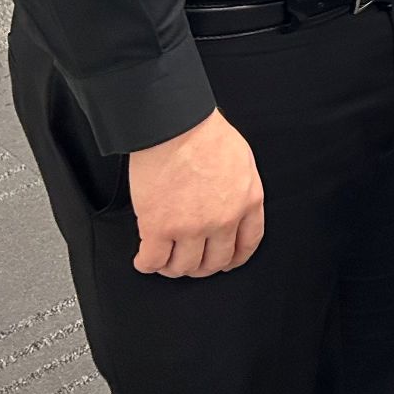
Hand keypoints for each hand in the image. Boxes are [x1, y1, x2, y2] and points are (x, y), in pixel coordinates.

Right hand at [128, 109, 264, 277]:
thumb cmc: (206, 134)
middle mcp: (223, 219)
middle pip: (214, 262)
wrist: (176, 125)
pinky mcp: (159, 228)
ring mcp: (191, 227)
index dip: (234, 258)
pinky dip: (146, 264)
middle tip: (189, 260)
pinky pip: (152, 262)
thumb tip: (232, 207)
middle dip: (201, 266)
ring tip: (165, 258)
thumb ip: (240, 190)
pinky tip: (144, 257)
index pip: (247, 244)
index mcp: (248, 200)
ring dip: (172, 267)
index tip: (226, 262)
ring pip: (183, 267)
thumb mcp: (242, 161)